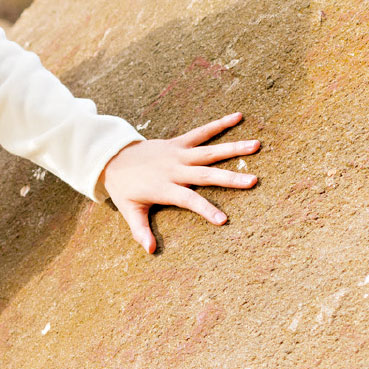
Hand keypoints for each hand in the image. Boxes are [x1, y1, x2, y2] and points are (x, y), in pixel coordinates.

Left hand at [99, 112, 260, 253]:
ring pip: (208, 151)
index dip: (205, 209)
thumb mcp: (129, 210)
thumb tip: (150, 251)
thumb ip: (140, 230)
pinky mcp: (178, 142)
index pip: (188, 200)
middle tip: (254, 180)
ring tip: (256, 145)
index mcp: (164, 187)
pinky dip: (219, 124)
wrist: (112, 157)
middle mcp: (174, 169)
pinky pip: (200, 132)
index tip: (223, 220)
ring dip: (233, 148)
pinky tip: (238, 117)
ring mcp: (177, 154)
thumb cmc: (124, 188)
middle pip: (205, 174)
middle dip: (229, 178)